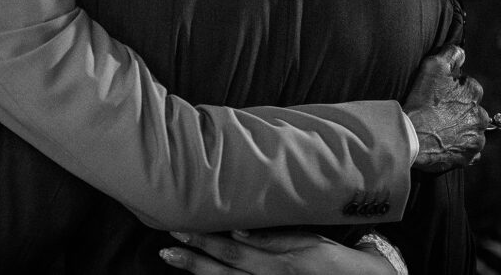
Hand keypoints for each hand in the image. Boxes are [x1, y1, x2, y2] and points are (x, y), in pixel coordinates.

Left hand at [158, 230, 395, 274]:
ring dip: (200, 274)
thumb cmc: (334, 261)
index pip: (230, 252)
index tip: (179, 231)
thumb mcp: (307, 242)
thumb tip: (238, 232)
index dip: (203, 241)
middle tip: (166, 251)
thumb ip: (273, 239)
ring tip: (176, 261)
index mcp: (277, 266)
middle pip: (222, 273)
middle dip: (192, 261)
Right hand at [403, 44, 488, 171]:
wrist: (410, 135)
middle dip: (459, 111)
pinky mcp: (469, 155)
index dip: (450, 90)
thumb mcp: (432, 67)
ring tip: (439, 130)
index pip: (467, 86)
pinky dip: (460, 147)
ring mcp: (476, 137)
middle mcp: (480, 114)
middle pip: (471, 109)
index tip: (437, 95)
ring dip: (460, 129)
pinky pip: (470, 151)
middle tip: (437, 114)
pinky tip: (445, 144)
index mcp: (474, 91)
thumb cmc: (420, 100)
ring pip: (472, 130)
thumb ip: (450, 54)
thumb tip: (460, 52)